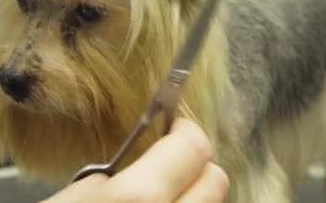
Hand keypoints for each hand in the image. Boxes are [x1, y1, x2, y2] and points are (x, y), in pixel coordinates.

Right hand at [41, 118, 229, 201]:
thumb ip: (110, 179)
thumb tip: (144, 164)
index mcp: (136, 202)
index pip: (193, 149)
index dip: (184, 132)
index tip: (175, 129)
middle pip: (215, 183)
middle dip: (194, 166)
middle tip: (170, 164)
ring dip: (191, 201)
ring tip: (159, 202)